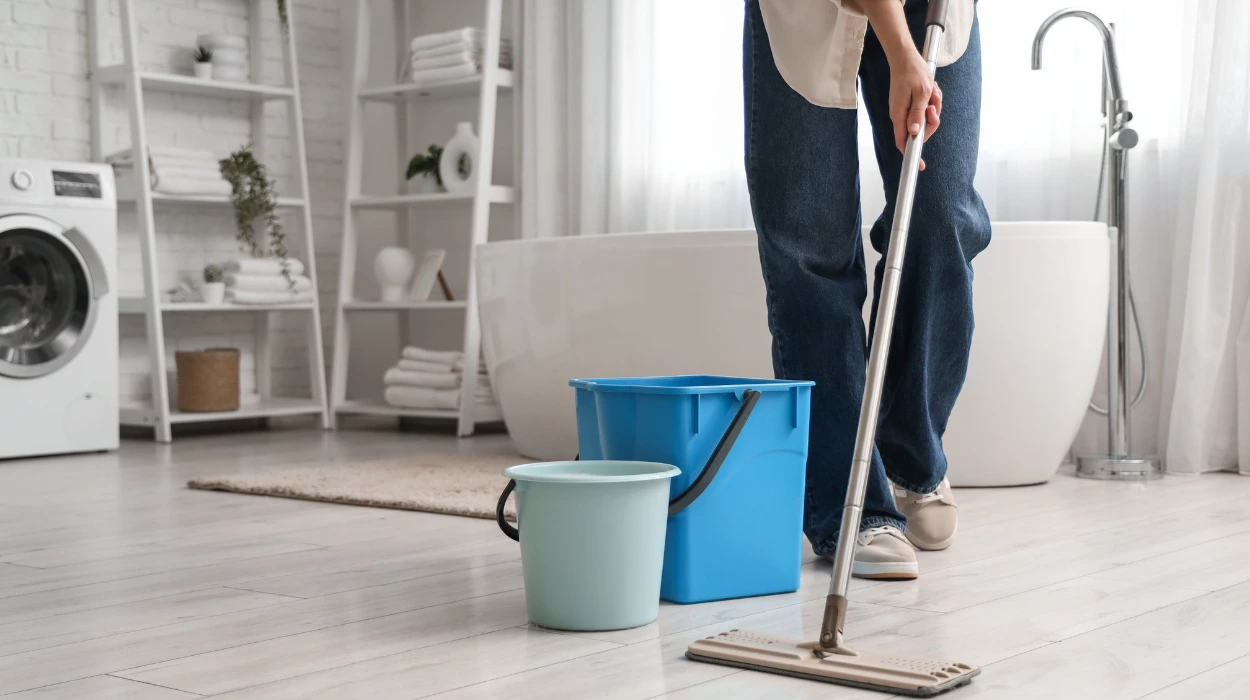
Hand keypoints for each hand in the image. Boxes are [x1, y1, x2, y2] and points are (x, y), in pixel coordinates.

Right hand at [889, 52, 941, 170]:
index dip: (912, 154)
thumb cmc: (913, 73)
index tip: (920, 165)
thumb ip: (918, 114)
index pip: (904, 141)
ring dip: (933, 107)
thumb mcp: (921, 93)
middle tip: (934, 104)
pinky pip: (924, 110)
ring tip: (932, 92)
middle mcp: (900, 116)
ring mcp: (904, 110)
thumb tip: (914, 132)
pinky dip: (931, 101)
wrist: (905, 58)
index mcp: (900, 115)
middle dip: (932, 119)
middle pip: (919, 131)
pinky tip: (931, 90)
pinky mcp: (909, 105)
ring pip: (924, 119)